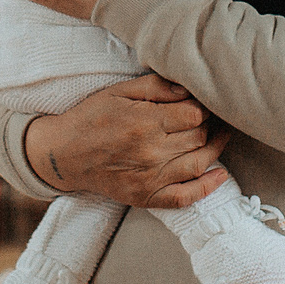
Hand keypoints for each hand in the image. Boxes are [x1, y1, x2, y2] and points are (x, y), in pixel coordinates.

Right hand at [23, 74, 230, 208]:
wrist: (63, 154)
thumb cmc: (91, 117)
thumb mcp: (119, 91)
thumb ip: (156, 86)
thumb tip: (188, 89)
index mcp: (144, 122)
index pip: (194, 115)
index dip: (203, 107)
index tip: (202, 102)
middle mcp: (150, 152)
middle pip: (199, 137)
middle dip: (210, 124)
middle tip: (213, 116)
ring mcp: (150, 178)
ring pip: (198, 163)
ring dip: (216, 149)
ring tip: (221, 135)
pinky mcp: (146, 197)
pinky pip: (184, 197)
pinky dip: (207, 188)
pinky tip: (220, 175)